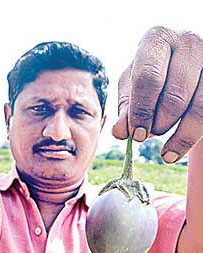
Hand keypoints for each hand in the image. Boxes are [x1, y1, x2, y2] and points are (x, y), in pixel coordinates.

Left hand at [112, 26, 202, 162]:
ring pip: (199, 106)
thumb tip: (119, 132)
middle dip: (159, 123)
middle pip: (175, 95)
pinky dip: (191, 138)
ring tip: (164, 151)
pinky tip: (176, 151)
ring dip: (179, 135)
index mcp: (157, 39)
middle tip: (147, 135)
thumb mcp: (132, 86)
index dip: (142, 110)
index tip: (136, 135)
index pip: (148, 78)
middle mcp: (188, 42)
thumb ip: (125, 108)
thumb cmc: (151, 73)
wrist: (182, 60)